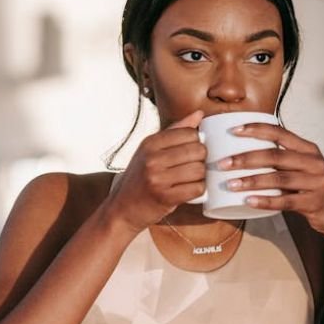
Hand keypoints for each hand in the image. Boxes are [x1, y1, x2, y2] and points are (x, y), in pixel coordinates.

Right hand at [105, 110, 206, 231]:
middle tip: (195, 166)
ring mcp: (158, 178)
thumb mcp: (150, 150)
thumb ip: (176, 131)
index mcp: (150, 143)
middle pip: (197, 150)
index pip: (189, 133)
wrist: (121, 209)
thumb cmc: (140, 178)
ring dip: (201, 176)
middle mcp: (152, 158)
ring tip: (193, 179)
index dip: (198, 142)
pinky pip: (196, 189)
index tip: (193, 151)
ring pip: (199, 170)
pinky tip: (191, 190)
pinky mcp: (165, 197)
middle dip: (202, 159)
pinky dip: (199, 190)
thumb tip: (199, 114)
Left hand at [220, 123, 323, 235]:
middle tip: (223, 163)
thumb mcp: (304, 165)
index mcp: (308, 148)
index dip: (256, 129)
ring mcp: (315, 183)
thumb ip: (282, 157)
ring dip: (251, 181)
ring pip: (278, 179)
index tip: (234, 131)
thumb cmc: (314, 186)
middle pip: (275, 156)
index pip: (279, 132)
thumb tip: (244, 150)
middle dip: (245, 158)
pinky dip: (265, 201)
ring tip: (230, 184)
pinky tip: (248, 201)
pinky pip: (285, 202)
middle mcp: (313, 162)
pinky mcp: (313, 203)